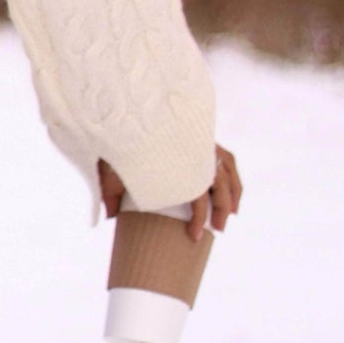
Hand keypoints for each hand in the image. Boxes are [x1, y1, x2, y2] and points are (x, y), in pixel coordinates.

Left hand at [97, 143, 242, 243]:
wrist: (127, 106)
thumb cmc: (117, 138)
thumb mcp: (110, 167)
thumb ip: (111, 193)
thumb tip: (111, 218)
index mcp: (176, 163)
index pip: (196, 196)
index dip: (199, 219)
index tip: (195, 237)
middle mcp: (194, 151)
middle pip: (218, 184)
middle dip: (221, 210)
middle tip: (219, 229)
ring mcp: (201, 141)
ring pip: (227, 169)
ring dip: (232, 193)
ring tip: (232, 213)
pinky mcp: (202, 134)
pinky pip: (226, 156)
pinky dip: (232, 173)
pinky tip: (231, 187)